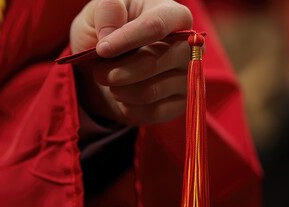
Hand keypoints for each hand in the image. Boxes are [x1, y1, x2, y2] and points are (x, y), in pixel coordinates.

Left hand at [70, 0, 192, 124]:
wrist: (111, 65)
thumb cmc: (110, 30)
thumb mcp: (99, 11)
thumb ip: (106, 11)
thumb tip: (109, 36)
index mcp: (173, 15)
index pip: (155, 26)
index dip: (127, 38)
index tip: (102, 49)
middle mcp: (189, 46)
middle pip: (151, 63)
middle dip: (116, 70)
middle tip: (99, 70)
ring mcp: (189, 77)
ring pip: (149, 91)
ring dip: (119, 89)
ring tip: (111, 80)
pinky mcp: (182, 104)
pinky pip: (152, 113)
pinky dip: (128, 106)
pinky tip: (124, 95)